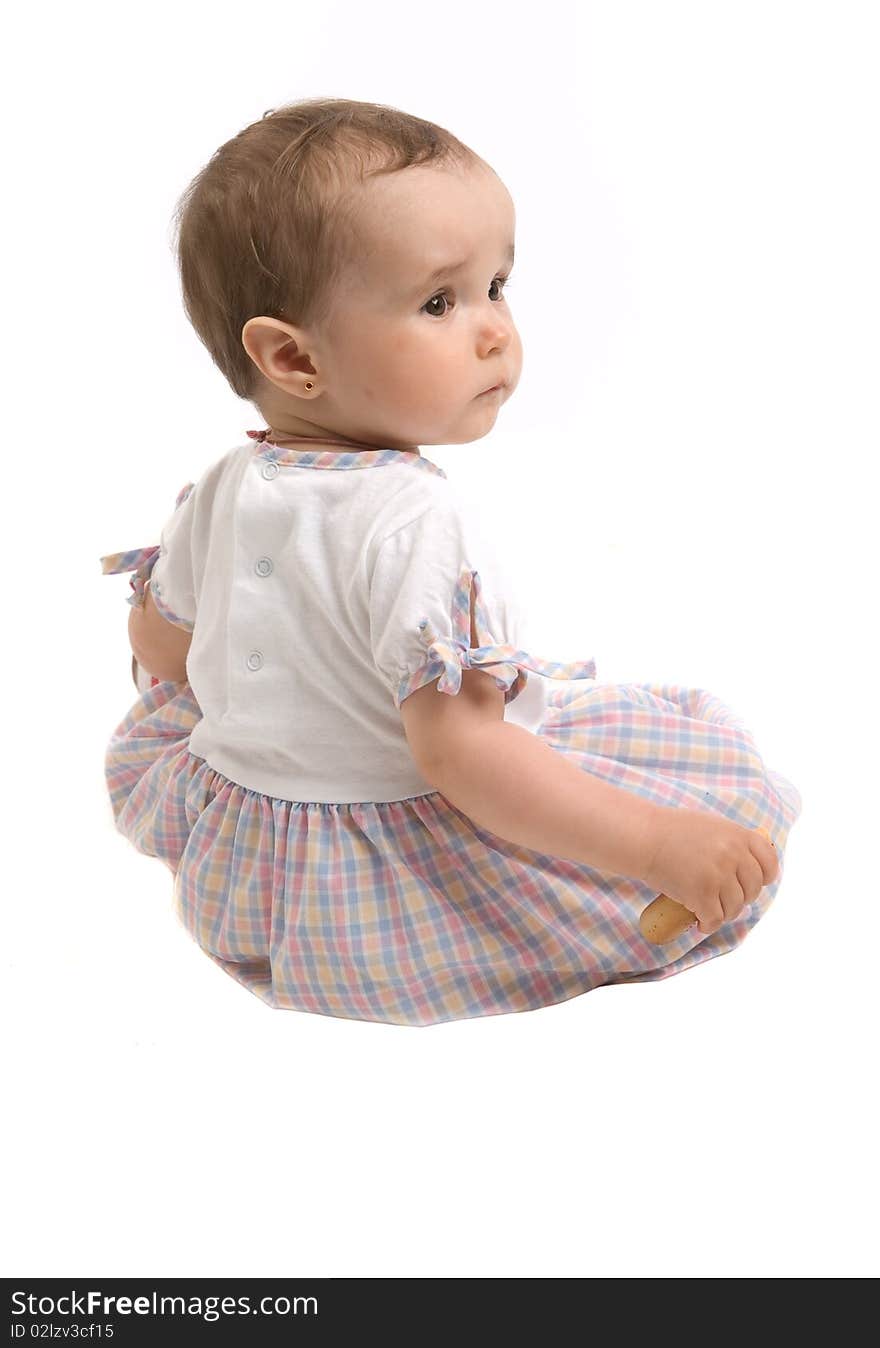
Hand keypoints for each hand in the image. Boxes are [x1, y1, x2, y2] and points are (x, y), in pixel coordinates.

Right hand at [641, 808, 779, 935]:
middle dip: (740, 899)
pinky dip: (708, 924)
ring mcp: (718, 875)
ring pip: (734, 907)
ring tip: (709, 911)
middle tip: (724, 900)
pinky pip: (714, 918)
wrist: (643, 837)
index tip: (753, 883)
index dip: (764, 877)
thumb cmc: (670, 830)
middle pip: (752, 889)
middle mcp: (733, 855)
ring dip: (723, 913)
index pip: (769, 863)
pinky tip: (700, 923)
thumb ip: (731, 842)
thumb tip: (746, 867)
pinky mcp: (701, 894)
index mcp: (738, 835)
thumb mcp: (711, 826)